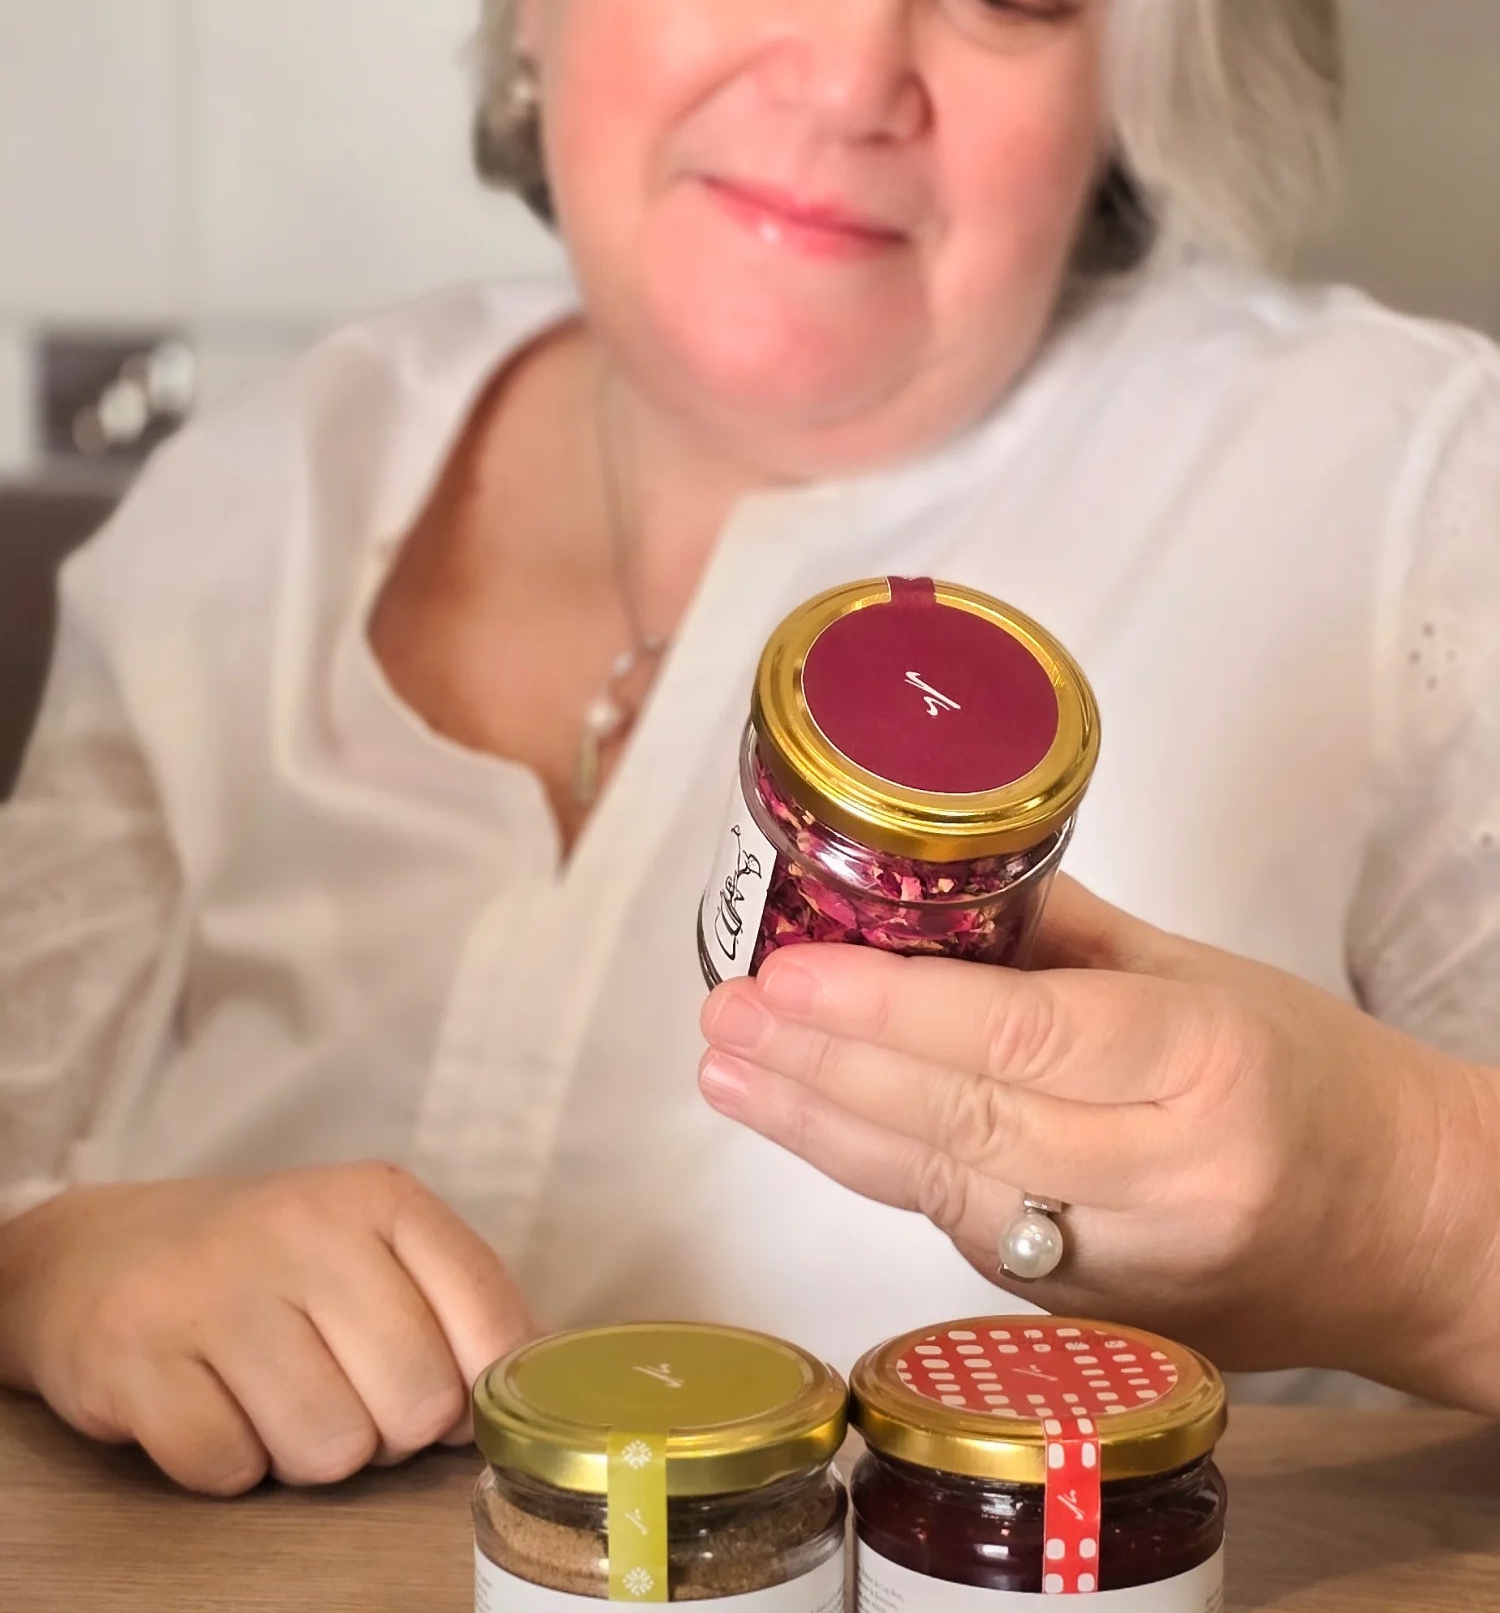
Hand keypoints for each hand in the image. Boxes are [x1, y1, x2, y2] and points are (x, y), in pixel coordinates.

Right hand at [0, 1162, 537, 1493]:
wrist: (98, 1255)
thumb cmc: (266, 1269)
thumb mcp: (373, 1251)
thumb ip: (461, 1304)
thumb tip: (546, 1370)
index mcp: (380, 1198)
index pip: (492, 1324)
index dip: (476, 1389)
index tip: (442, 1390)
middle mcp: (303, 1227)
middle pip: (416, 1404)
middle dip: (385, 1430)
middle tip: (335, 1389)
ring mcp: (215, 1289)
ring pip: (328, 1450)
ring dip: (304, 1452)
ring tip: (268, 1396)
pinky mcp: (136, 1357)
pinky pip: (230, 1470)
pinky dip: (226, 1463)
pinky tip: (208, 1405)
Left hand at [699, 877, 1499, 1401]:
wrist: (1420, 1235)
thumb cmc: (1327, 1085)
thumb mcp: (1205, 975)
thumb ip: (1061, 936)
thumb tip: (931, 888)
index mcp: (1204, 1068)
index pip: (1017, 1037)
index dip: (888, 1007)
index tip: (790, 972)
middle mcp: (1165, 1181)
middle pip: (961, 1122)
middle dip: (823, 1067)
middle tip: (726, 1018)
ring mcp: (1131, 1269)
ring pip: (946, 1192)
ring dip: (822, 1129)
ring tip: (731, 1074)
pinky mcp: (1100, 1321)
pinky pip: (968, 1236)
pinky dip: (884, 1175)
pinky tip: (811, 1126)